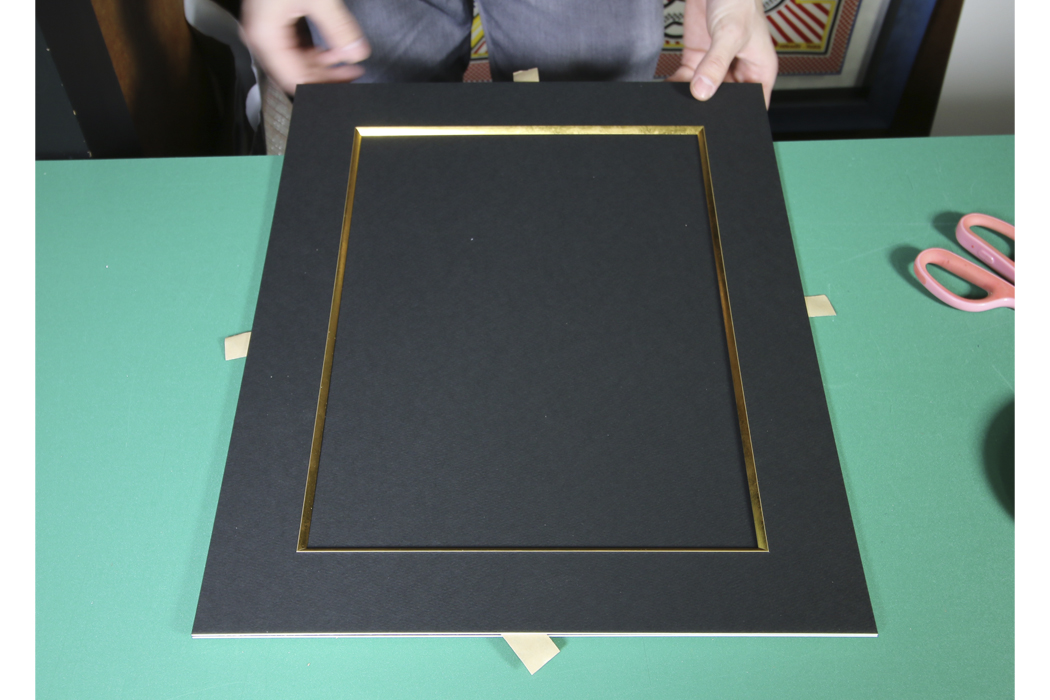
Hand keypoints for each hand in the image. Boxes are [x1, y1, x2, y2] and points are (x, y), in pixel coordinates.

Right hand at [241, 0, 371, 94]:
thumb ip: (339, 28)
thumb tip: (356, 53)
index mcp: (265, 36)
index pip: (293, 78)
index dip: (320, 88)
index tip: (342, 89)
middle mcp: (262, 36)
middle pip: (295, 71)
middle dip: (325, 77)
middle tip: (352, 77)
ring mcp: (268, 28)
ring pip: (296, 59)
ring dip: (323, 64)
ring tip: (348, 64)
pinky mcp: (276, 18)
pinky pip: (296, 44)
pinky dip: (316, 50)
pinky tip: (333, 49)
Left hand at [667, 0, 777, 107]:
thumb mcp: (731, 33)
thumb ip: (716, 63)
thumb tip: (703, 91)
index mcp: (759, 70)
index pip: (753, 104)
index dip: (741, 116)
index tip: (722, 123)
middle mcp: (739, 71)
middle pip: (725, 101)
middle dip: (710, 108)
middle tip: (694, 114)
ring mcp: (716, 66)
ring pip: (703, 93)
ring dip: (690, 98)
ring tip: (679, 104)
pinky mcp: (697, 59)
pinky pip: (686, 80)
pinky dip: (677, 86)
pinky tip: (669, 91)